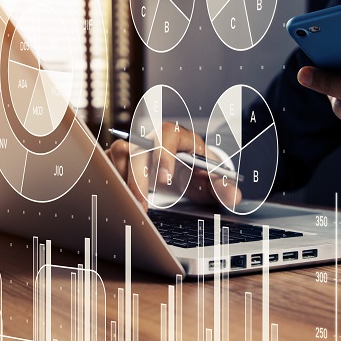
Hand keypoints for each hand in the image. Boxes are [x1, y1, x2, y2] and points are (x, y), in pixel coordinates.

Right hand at [105, 121, 241, 208]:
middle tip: (143, 205)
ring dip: (122, 181)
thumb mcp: (210, 178)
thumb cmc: (195, 170)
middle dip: (138, 179)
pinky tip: (119, 200)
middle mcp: (150, 136)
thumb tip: (234, 196)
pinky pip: (106, 166)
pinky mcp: (118, 160)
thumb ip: (222, 186)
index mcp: (175, 134)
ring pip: (118, 156)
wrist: (181, 169)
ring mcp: (131, 146)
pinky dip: (111, 182)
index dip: (164, 155)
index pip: (166, 136)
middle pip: (138, 150)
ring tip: (131, 204)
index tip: (166, 179)